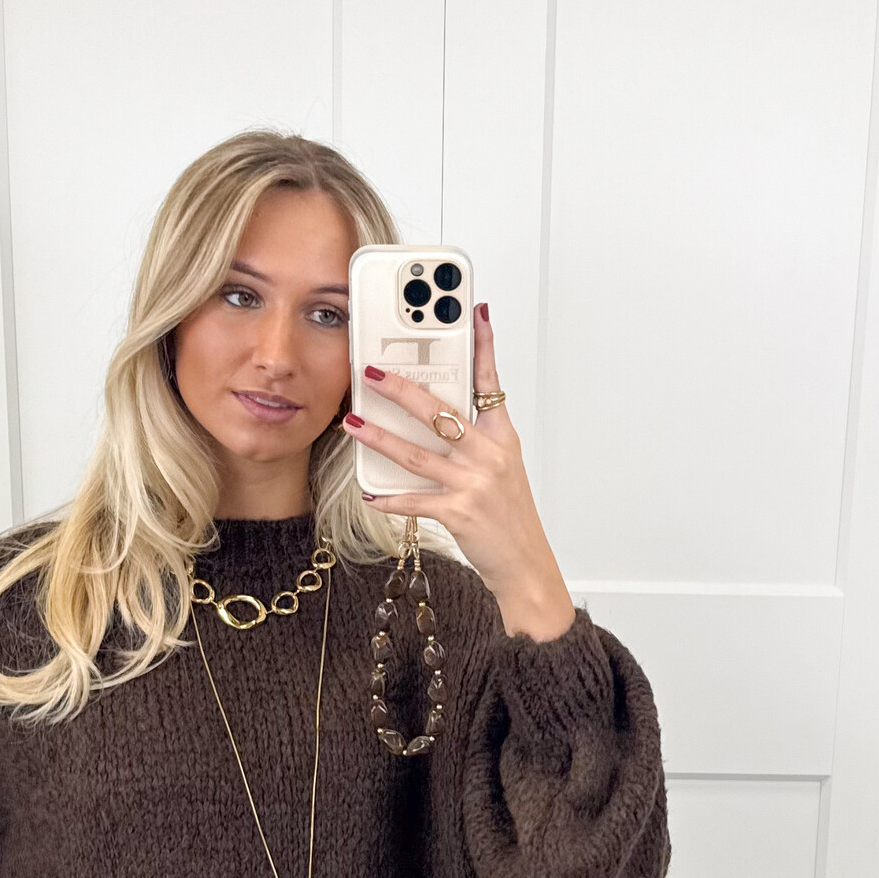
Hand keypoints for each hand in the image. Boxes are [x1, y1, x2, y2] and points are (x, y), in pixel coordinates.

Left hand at [342, 303, 574, 640]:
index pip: (491, 383)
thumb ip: (476, 439)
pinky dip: (389, 497)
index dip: (483, 346)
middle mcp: (489, 456)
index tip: (474, 313)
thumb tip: (440, 414)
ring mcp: (474, 484)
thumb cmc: (509, 516)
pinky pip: (415, 501)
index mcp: (502, 438)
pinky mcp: (459, 513)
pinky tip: (369, 492)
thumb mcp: (502, 468)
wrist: (525, 564)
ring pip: (417, 453)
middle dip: (402, 389)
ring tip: (353, 424)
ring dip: (380, 437)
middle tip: (372, 373)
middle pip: (440, 412)